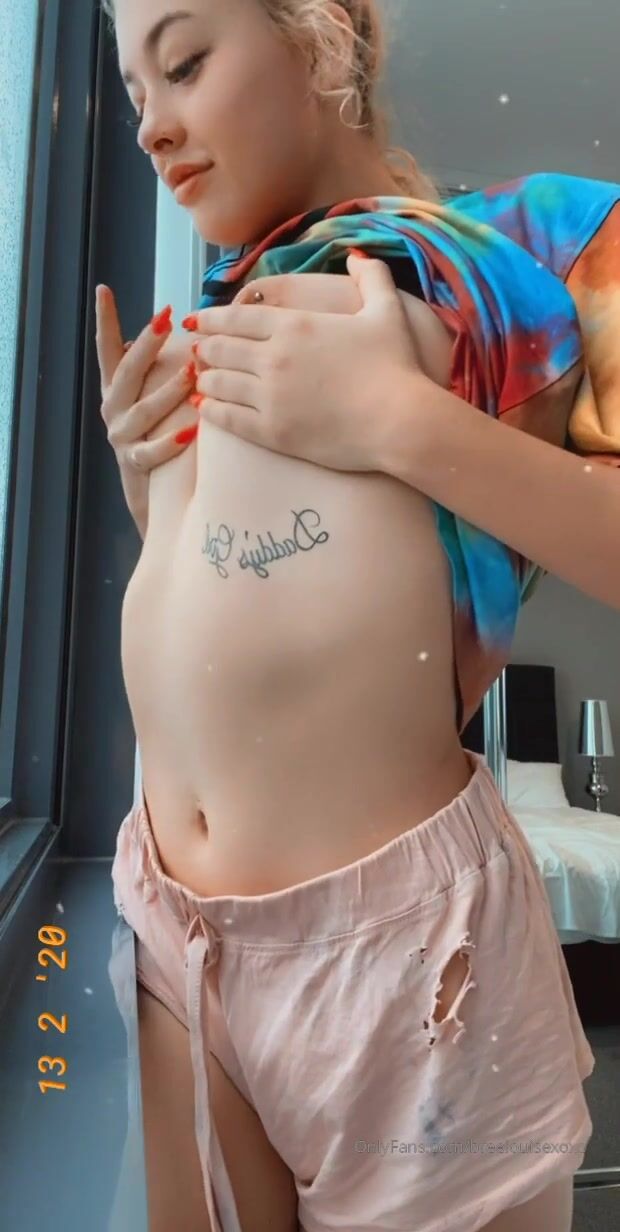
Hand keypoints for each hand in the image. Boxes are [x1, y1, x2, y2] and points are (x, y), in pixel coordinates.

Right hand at [95, 288, 198, 529]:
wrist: (158, 500)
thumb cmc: (166, 437)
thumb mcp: (160, 399)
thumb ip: (168, 370)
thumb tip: (199, 333)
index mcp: (117, 389)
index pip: (108, 349)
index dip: (105, 320)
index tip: (104, 290)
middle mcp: (114, 409)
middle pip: (127, 372)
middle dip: (146, 345)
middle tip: (166, 321)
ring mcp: (121, 437)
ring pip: (142, 410)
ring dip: (167, 390)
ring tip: (192, 373)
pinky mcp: (134, 465)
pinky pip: (151, 452)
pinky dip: (171, 441)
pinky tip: (192, 432)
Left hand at [191, 254, 423, 472]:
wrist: (399, 420)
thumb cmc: (395, 366)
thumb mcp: (386, 311)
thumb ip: (371, 278)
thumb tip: (357, 256)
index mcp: (293, 325)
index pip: (236, 317)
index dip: (212, 318)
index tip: (199, 320)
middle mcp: (273, 357)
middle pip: (221, 348)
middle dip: (205, 347)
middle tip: (198, 350)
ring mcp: (269, 396)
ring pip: (219, 383)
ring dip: (206, 378)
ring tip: (201, 379)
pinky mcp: (272, 432)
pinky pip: (228, 418)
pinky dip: (212, 411)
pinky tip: (206, 408)